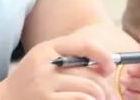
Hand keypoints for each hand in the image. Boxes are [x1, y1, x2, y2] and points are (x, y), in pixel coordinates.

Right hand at [0, 33, 115, 99]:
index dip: (104, 55)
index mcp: (47, 49)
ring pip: (87, 88)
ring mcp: (44, 84)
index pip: (85, 45)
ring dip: (99, 97)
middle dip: (104, 85)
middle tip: (109, 94)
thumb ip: (69, 58)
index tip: (111, 67)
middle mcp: (45, 64)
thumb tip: (104, 65)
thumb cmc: (29, 81)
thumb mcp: (44, 61)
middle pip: (89, 72)